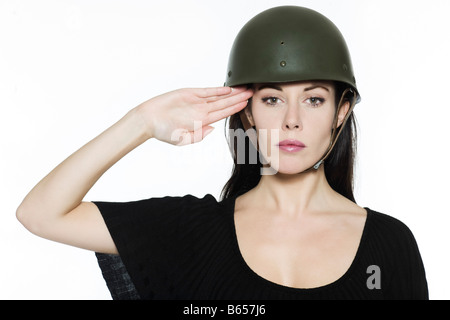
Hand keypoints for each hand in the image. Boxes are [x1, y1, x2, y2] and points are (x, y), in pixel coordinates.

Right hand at [136, 86, 252, 145]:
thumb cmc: (163, 131)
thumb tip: (212, 129)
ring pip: (218, 96)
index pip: (223, 114)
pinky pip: (206, 91)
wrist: (148, 119)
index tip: (246, 105)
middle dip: (239, 98)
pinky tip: (228, 88)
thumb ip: (198, 136)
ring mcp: (196, 101)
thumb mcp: (182, 140)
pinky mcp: (189, 93)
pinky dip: (217, 90)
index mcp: (202, 121)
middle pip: (225, 104)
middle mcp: (201, 110)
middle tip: (252, 92)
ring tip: (245, 88)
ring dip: (232, 93)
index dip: (235, 109)